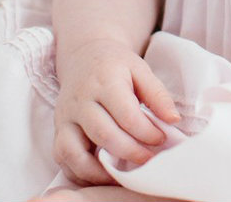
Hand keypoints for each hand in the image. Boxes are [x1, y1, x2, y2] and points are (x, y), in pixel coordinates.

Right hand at [53, 38, 179, 185]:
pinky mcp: (57, 131)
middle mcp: (81, 101)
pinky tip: (101, 174)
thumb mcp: (140, 70)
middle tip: (149, 159)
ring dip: (100, 171)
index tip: (162, 139)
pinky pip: (62, 159)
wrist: (84, 57)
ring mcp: (65, 118)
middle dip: (129, 152)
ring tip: (123, 174)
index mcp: (105, 81)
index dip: (146, 131)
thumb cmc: (116, 65)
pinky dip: (80, 173)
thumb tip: (174, 120)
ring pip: (75, 152)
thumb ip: (157, 94)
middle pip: (103, 134)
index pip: (126, 114)